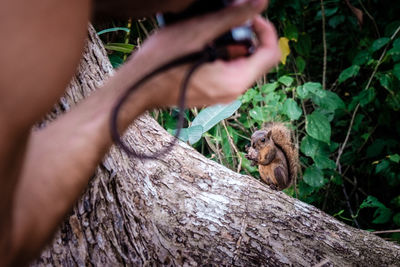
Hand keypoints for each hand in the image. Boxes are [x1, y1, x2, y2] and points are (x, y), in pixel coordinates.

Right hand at [125, 0, 279, 108]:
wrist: (137, 89)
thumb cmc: (163, 61)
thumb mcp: (199, 31)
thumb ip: (233, 17)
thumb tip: (261, 4)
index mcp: (236, 80)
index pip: (270, 53)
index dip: (265, 29)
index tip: (248, 15)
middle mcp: (233, 92)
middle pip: (255, 58)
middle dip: (244, 35)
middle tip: (221, 22)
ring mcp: (222, 95)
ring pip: (240, 63)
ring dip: (230, 43)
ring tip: (206, 34)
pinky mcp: (211, 94)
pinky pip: (226, 72)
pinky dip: (219, 55)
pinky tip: (199, 47)